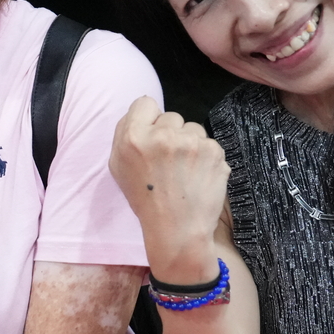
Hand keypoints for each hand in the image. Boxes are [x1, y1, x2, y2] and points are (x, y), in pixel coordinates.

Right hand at [110, 96, 230, 282]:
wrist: (177, 229)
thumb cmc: (145, 200)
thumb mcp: (118, 167)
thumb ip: (126, 135)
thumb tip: (142, 112)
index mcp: (133, 137)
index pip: (144, 103)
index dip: (148, 120)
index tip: (152, 137)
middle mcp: (163, 135)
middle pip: (170, 116)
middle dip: (170, 134)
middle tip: (168, 162)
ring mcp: (191, 142)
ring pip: (193, 128)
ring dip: (190, 144)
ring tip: (185, 171)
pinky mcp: (214, 151)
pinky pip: (209, 143)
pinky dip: (206, 157)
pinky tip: (198, 176)